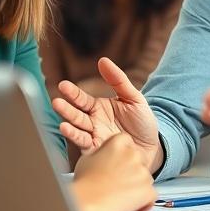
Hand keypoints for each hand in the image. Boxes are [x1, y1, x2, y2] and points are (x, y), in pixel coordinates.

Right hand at [52, 57, 162, 171]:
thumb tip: (103, 60)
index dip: (73, 93)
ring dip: (68, 122)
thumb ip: (118, 80)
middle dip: (66, 108)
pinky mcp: (97, 150)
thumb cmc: (142, 121)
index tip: (63, 85)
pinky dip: (75, 136)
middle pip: (76, 114)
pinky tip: (66, 129)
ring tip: (60, 118)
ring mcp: (94, 137)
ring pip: (78, 128)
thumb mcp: (133, 98)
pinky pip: (84, 143)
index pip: (82, 99)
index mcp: (99, 108)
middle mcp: (93, 122)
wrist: (153, 147)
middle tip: (56, 101)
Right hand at [71, 134, 156, 210]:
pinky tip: (133, 205)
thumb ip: (103, 152)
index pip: (128, 142)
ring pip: (146, 177)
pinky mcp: (147, 190)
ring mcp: (142, 172)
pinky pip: (151, 195)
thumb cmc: (84, 183)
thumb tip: (106, 154)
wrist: (85, 202)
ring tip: (121, 195)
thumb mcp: (88, 157)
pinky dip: (144, 202)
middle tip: (120, 181)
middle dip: (132, 170)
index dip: (124, 155)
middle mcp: (133, 154)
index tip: (119, 163)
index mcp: (119, 142)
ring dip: (138, 186)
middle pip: (140, 159)